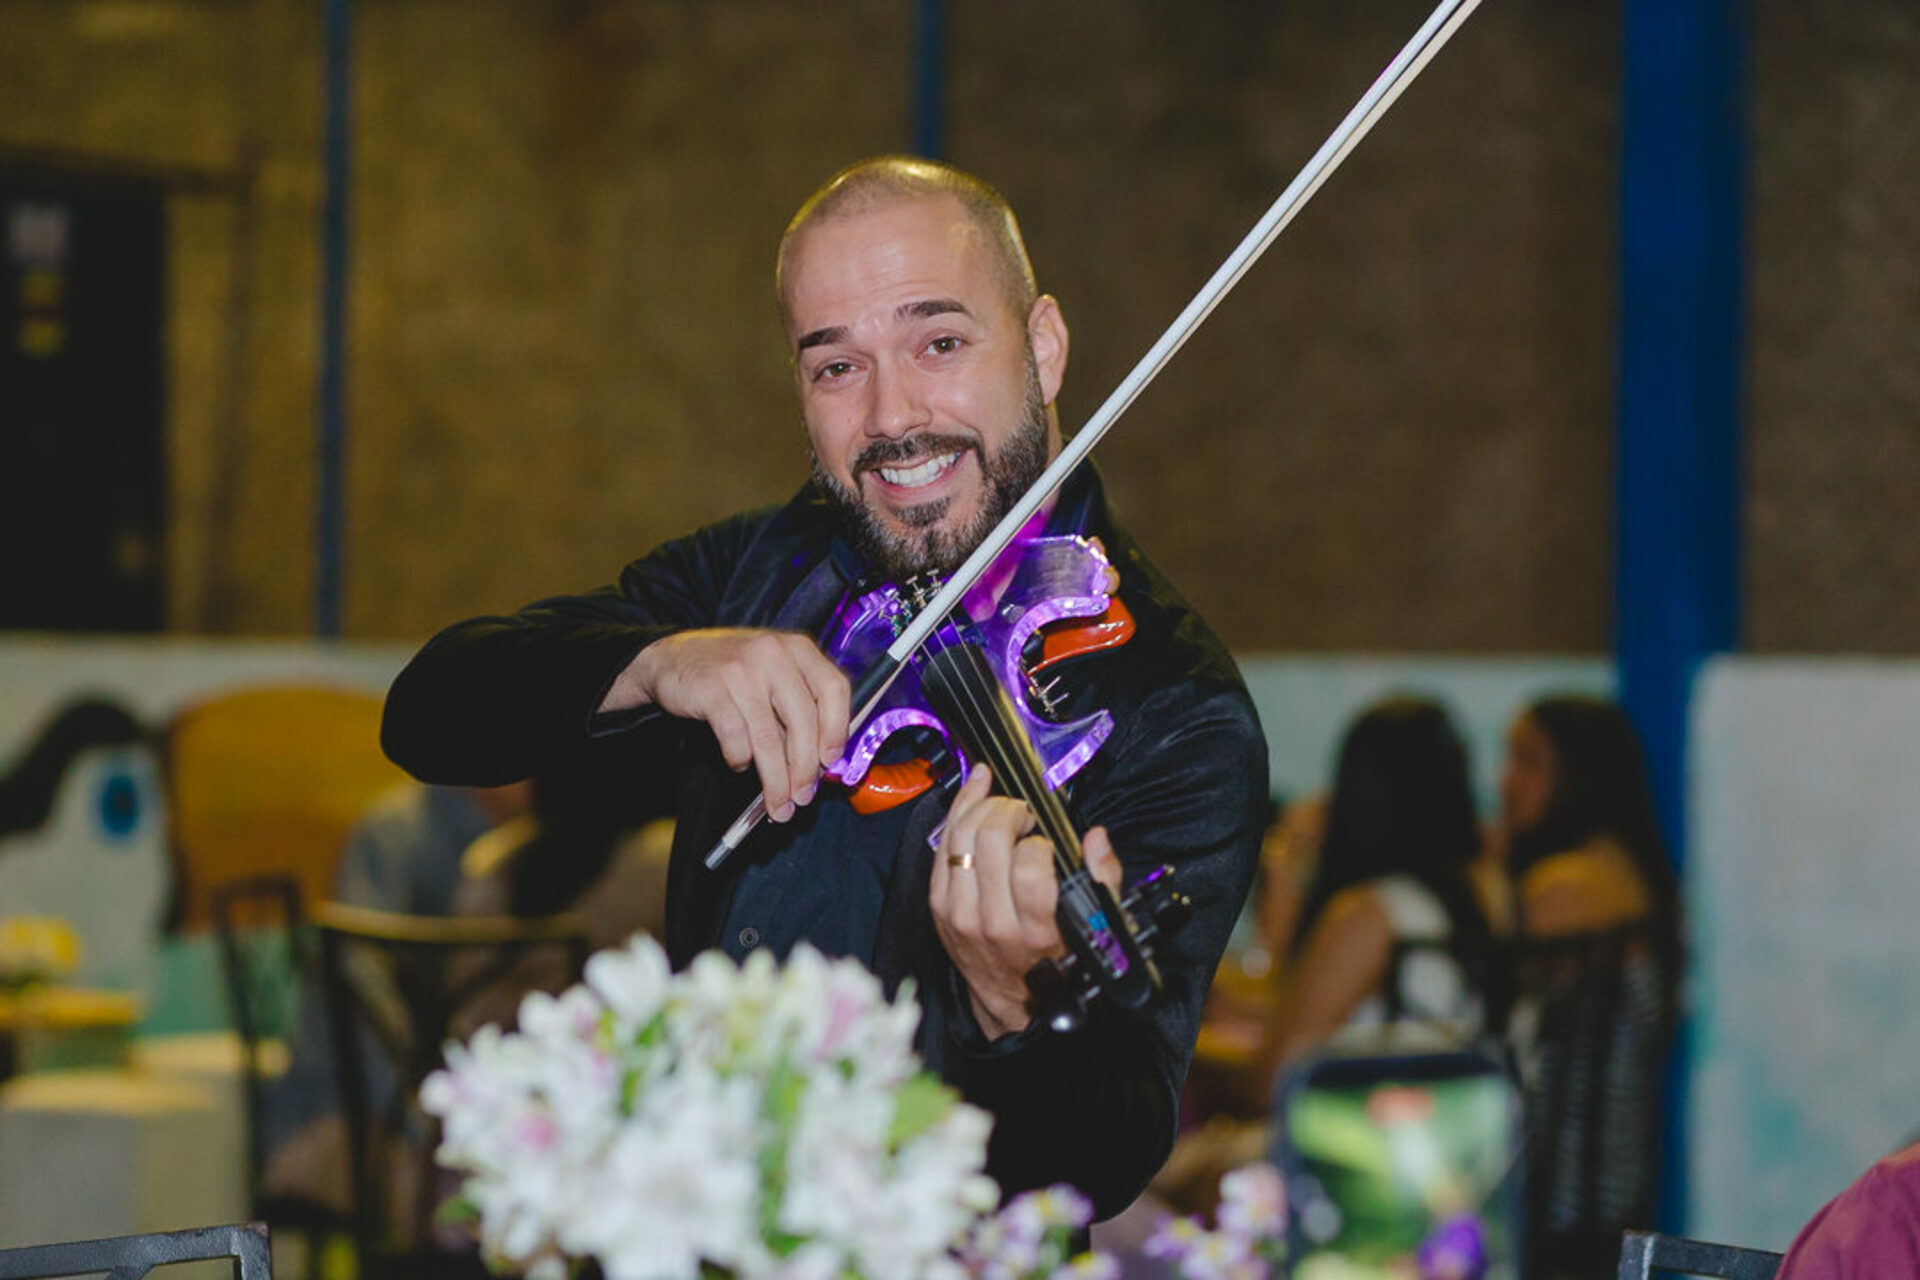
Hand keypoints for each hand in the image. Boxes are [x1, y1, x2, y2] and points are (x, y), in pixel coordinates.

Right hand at [603, 628, 848, 821]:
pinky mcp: (711, 689)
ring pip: (768, 737)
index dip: (837, 729)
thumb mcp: (773, 673)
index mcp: (797, 648)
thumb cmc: (732, 670)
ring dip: (776, 779)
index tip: (831, 761)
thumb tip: (821, 760)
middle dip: (805, 768)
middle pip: (803, 720)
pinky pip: (735, 737)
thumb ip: (799, 706)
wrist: (671, 656)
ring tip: (778, 803)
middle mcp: (772, 654)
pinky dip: (740, 759)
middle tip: (803, 796)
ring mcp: (741, 670)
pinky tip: (740, 764)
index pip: (834, 688)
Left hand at [930, 765, 1124, 1038]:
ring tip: (1001, 807)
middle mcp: (993, 922)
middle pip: (990, 840)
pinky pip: (940, 847)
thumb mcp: (1095, 928)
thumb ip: (1103, 880)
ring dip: (982, 807)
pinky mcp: (938, 906)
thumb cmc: (1054, 959)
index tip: (1046, 841)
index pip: (1030, 867)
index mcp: (1036, 930)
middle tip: (1024, 814)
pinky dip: (957, 816)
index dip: (1040, 841)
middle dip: (1010, 811)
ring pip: (960, 836)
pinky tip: (974, 801)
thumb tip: (1095, 838)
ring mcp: (960, 913)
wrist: (1012, 998)